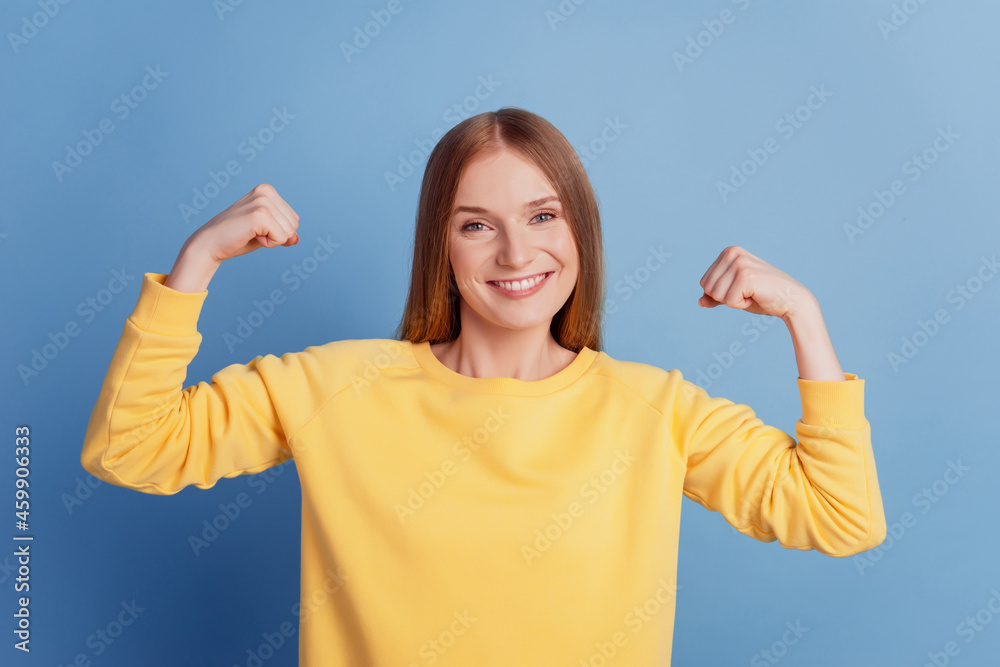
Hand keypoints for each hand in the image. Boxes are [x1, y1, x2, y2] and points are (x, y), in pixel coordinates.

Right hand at [190, 183, 299, 263]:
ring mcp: (263, 201)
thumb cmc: (236, 237)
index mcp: (267, 190)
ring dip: (271, 240)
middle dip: (277, 235)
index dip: (278, 231)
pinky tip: (249, 235)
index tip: (255, 228)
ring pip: (289, 232)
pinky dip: (267, 244)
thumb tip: (297, 239)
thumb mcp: (265, 233)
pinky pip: (282, 238)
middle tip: (252, 232)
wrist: (210, 244)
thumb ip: (283, 232)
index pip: (294, 219)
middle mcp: (266, 191)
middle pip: (294, 225)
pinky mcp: (260, 214)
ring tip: (250, 233)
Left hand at [697, 246, 813, 319]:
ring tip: (752, 293)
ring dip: (734, 301)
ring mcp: (739, 263)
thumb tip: (700, 302)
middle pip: (707, 288)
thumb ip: (715, 296)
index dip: (721, 294)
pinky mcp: (745, 276)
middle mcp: (732, 253)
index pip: (704, 283)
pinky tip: (756, 296)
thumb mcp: (734, 294)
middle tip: (748, 292)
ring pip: (716, 295)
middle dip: (726, 298)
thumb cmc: (762, 297)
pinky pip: (729, 301)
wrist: (792, 300)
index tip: (742, 289)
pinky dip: (741, 305)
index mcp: (728, 252)